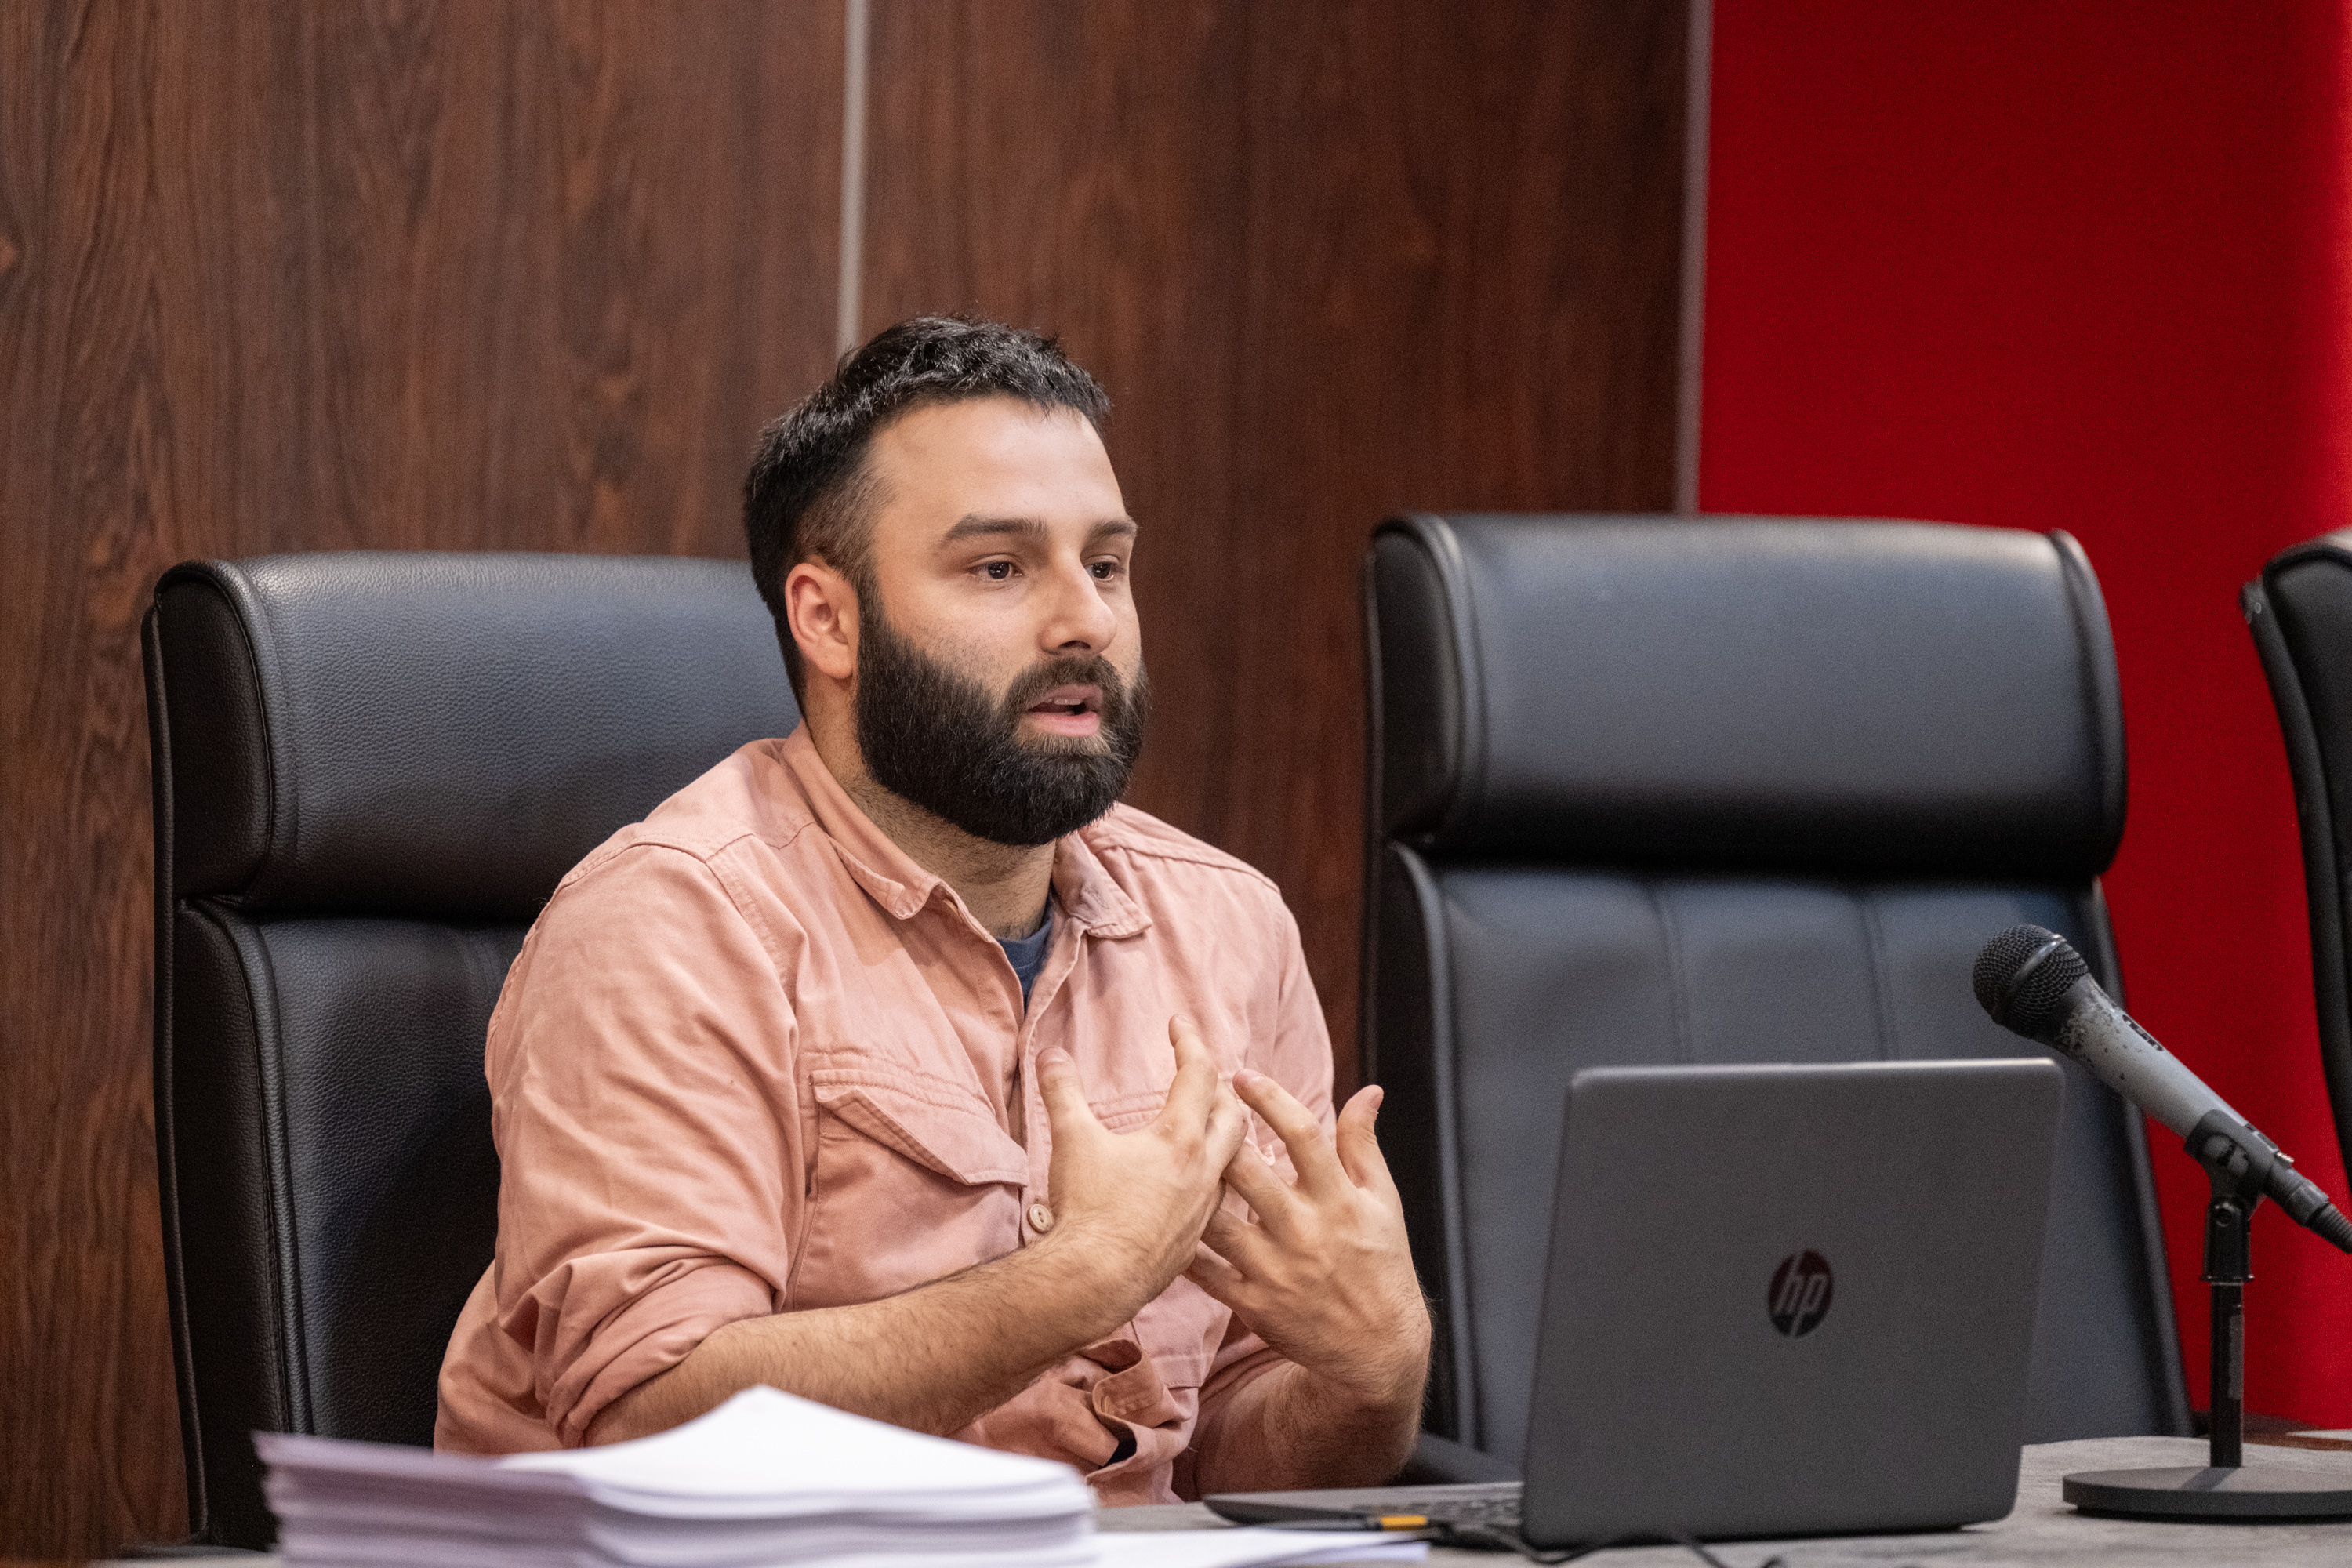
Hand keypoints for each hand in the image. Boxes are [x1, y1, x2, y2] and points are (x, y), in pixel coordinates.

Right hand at [1036, 1016, 1248, 1316]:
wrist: (1096, 1281)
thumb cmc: (1087, 1208)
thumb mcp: (1071, 1140)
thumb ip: (1062, 1092)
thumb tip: (1051, 1054)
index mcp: (1179, 1138)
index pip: (1199, 1075)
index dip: (1190, 1042)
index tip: (1179, 1024)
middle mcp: (1204, 1170)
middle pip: (1234, 1115)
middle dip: (1223, 1089)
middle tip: (1203, 1076)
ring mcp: (1205, 1208)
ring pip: (1236, 1162)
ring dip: (1226, 1137)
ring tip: (1209, 1128)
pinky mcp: (1196, 1240)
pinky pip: (1221, 1201)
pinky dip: (1215, 1180)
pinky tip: (1197, 1185)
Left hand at [1187, 1071, 1429, 1411]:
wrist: (1378, 1349)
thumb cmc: (1382, 1264)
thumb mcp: (1383, 1201)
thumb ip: (1364, 1144)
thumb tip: (1367, 1091)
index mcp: (1338, 1199)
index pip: (1303, 1135)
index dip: (1270, 1099)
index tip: (1241, 1075)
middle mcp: (1304, 1231)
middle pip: (1247, 1172)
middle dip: (1216, 1134)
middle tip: (1192, 1105)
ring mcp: (1275, 1270)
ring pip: (1216, 1220)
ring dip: (1191, 1187)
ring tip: (1169, 1158)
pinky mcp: (1253, 1304)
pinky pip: (1204, 1271)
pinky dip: (1180, 1245)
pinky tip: (1159, 1218)